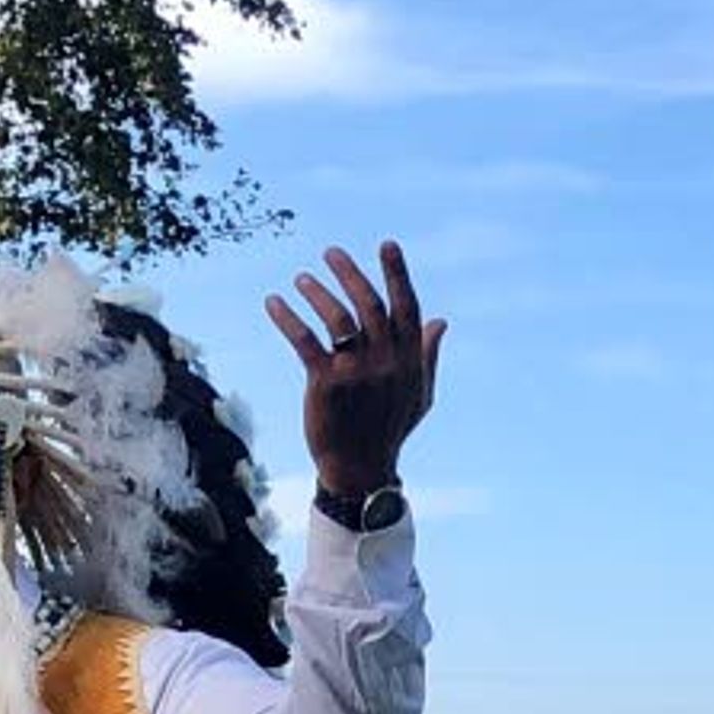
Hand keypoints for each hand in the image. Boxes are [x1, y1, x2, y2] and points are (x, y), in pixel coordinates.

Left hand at [264, 240, 440, 498]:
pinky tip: (272, 302)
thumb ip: (428, 355)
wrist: (360, 468)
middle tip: (331, 252)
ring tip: (301, 279)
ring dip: (318, 293)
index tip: (386, 244)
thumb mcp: (418, 393)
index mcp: (410, 360)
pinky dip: (287, 318)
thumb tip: (440, 320)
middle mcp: (387, 362)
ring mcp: (357, 372)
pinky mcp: (326, 383)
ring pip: (339, 319)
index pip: (406, 307)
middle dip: (350, 273)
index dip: (397, 274)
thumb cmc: (389, 428)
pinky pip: (305, 340)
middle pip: (369, 305)